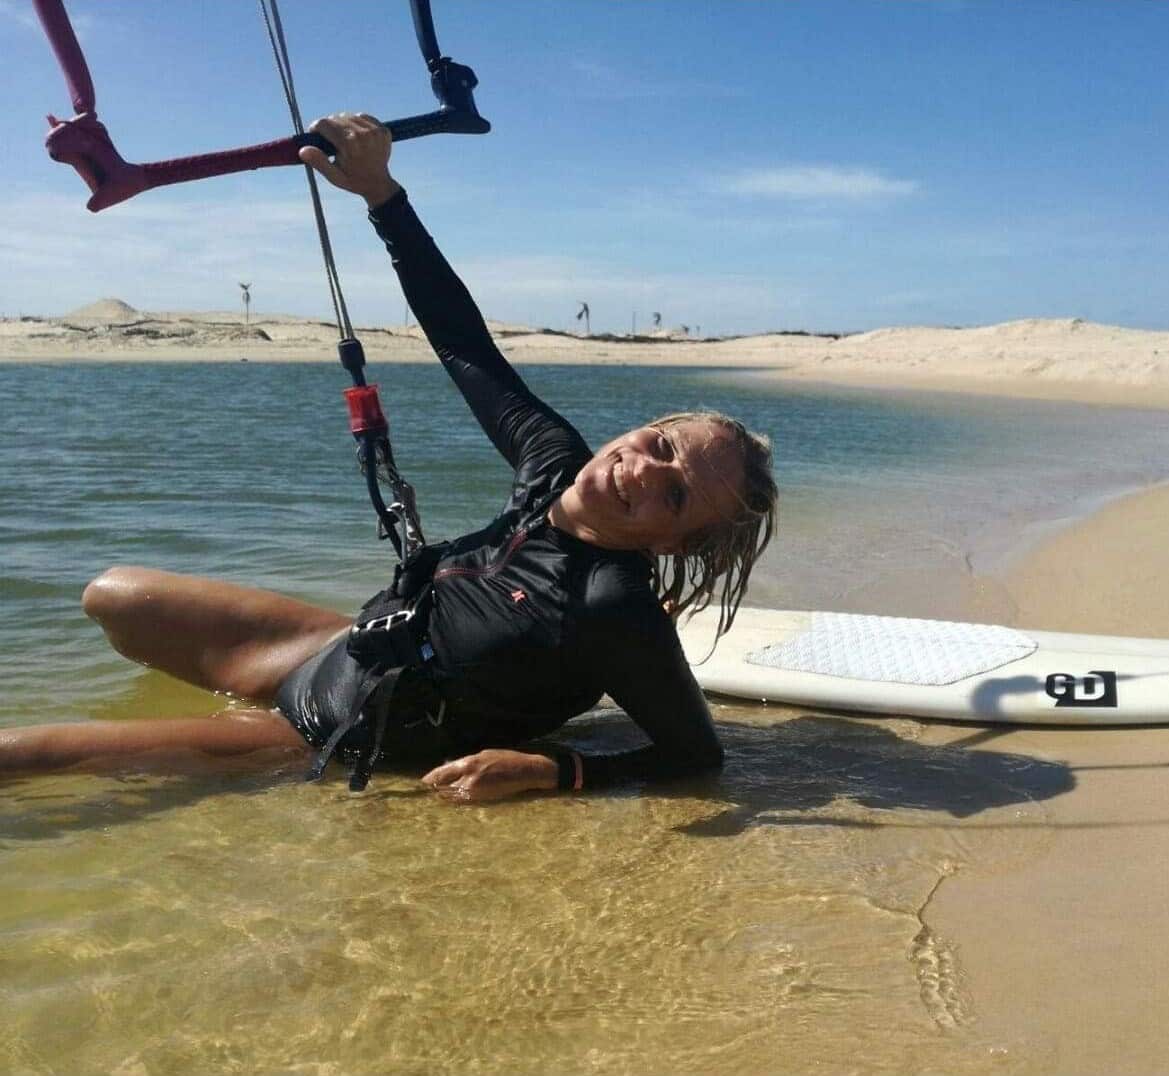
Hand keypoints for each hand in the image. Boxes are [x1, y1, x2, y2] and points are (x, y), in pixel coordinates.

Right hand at [299, 112, 400, 207]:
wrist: (379, 184)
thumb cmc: (353, 180)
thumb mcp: (334, 176)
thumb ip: (319, 162)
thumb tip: (303, 149)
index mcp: (349, 144)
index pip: (324, 124)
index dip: (316, 128)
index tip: (315, 135)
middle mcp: (363, 134)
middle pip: (335, 118)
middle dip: (329, 127)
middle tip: (331, 142)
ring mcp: (375, 131)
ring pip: (348, 116)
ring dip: (342, 125)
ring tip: (344, 140)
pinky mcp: (383, 129)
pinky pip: (362, 117)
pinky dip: (356, 124)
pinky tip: (357, 137)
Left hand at [422, 749, 558, 802]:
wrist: (528, 772)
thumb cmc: (508, 760)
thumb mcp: (485, 755)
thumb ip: (468, 762)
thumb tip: (452, 766)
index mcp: (469, 763)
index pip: (443, 772)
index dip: (431, 777)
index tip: (423, 781)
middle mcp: (469, 777)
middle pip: (444, 787)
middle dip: (434, 789)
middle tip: (424, 793)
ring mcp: (476, 791)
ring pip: (452, 797)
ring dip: (443, 797)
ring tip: (435, 799)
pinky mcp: (483, 800)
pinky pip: (464, 803)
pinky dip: (456, 802)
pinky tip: (451, 803)